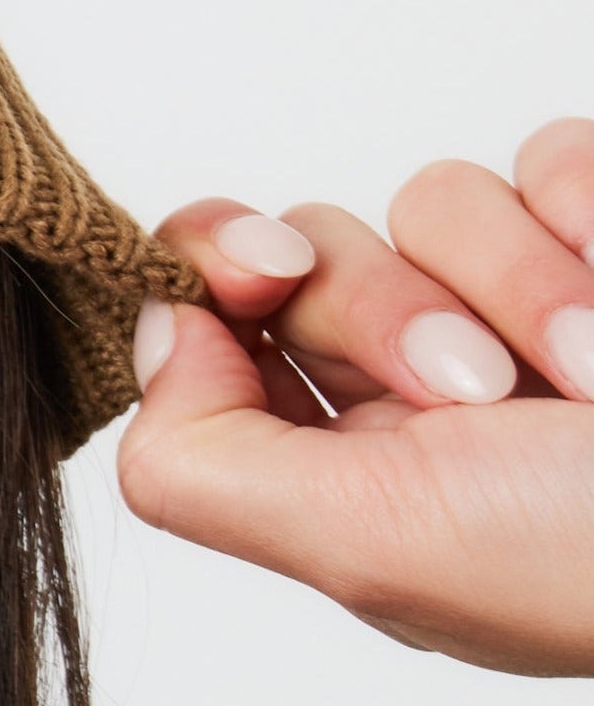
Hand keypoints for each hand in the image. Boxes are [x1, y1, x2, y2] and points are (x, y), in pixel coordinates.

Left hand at [117, 120, 593, 676]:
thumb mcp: (369, 549)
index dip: (215, 272)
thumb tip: (156, 332)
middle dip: (393, 307)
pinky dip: (591, 222)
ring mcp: (533, 301)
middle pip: (318, 250)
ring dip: (522, 284)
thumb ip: (209, 464)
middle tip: (484, 393)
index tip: (255, 272)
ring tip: (593, 379)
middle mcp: (429, 382)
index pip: (219, 326)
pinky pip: (556, 155)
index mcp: (348, 471)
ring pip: (440, 197)